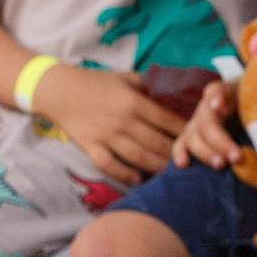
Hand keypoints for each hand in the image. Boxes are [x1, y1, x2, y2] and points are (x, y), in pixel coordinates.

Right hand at [33, 64, 186, 184]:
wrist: (59, 90)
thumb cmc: (96, 82)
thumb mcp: (126, 77)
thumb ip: (148, 85)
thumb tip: (174, 90)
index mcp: (133, 101)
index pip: (166, 119)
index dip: (184, 129)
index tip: (198, 135)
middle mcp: (122, 120)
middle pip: (155, 141)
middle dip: (176, 152)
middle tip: (192, 160)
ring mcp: (105, 136)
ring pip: (137, 156)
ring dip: (156, 166)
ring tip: (172, 173)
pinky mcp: (90, 147)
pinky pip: (109, 165)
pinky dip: (124, 174)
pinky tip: (138, 179)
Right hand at [171, 80, 244, 170]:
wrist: (247, 108)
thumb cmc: (256, 108)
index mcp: (226, 93)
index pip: (217, 89)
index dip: (216, 96)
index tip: (218, 105)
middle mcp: (208, 107)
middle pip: (207, 122)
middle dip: (220, 141)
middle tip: (237, 157)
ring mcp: (197, 122)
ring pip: (193, 136)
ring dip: (206, 152)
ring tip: (221, 164)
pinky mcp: (191, 136)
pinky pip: (180, 144)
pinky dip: (179, 153)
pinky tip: (183, 164)